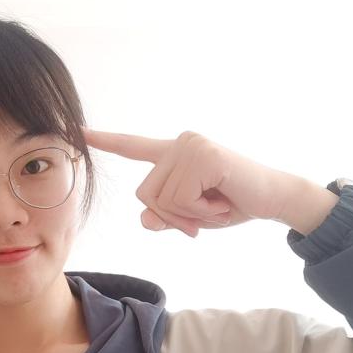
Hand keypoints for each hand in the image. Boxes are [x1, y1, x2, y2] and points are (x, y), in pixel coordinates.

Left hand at [82, 127, 303, 236]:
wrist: (274, 199)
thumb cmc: (231, 204)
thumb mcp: (191, 217)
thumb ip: (165, 218)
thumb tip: (145, 220)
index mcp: (173, 154)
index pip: (133, 147)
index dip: (106, 141)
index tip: (79, 132)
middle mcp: (179, 143)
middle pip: (145, 195)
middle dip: (173, 215)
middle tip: (206, 211)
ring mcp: (191, 146)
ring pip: (162, 200)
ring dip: (191, 214)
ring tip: (217, 203)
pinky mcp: (204, 156)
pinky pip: (181, 199)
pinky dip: (201, 211)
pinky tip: (222, 200)